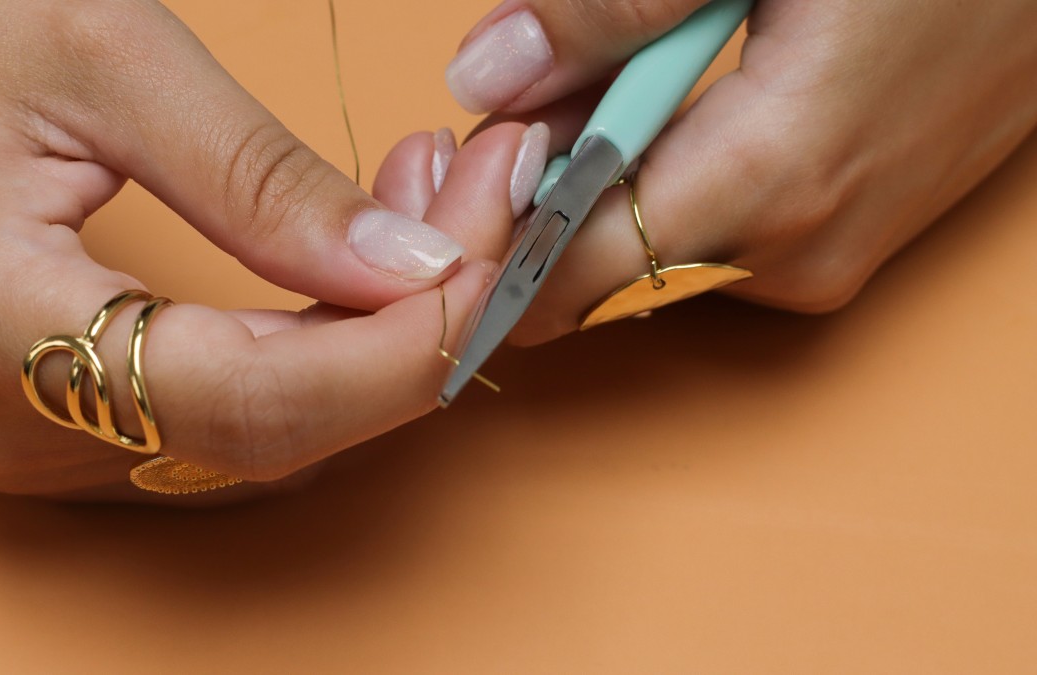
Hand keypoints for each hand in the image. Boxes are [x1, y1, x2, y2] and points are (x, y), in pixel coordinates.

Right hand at [0, 0, 529, 500]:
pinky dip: (315, 339)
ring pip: (267, 423)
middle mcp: (18, 423)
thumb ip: (261, 182)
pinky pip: (226, 405)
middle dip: (413, 323)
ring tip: (432, 198)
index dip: (402, 343)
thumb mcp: (104, 59)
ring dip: (373, 330)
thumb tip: (407, 266)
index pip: (261, 396)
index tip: (494, 248)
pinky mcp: (63, 412)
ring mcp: (39, 432)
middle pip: (282, 422)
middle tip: (487, 196)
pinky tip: (356, 256)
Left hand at [383, 0, 1036, 344]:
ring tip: (615, 72)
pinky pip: (717, 229)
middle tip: (524, 89)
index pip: (574, 272)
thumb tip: (484, 79)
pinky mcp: (846, 239)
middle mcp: (796, 249)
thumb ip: (612, 10)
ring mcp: (829, 254)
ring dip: (607, 173)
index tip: (436, 204)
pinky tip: (682, 94)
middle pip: (603, 257)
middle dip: (539, 191)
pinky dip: (672, 173)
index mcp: (770, 180)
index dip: (490, 252)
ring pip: (656, 241)